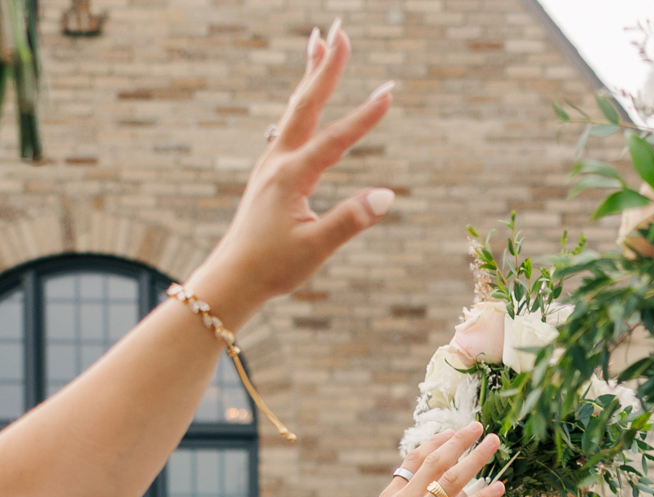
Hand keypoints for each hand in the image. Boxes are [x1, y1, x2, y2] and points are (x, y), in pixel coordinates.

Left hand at [189, 26, 397, 328]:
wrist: (233, 278)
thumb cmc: (273, 267)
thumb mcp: (315, 248)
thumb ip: (350, 220)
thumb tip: (386, 196)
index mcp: (291, 176)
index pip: (335, 139)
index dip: (365, 116)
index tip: (389, 89)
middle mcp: (278, 160)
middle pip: (306, 103)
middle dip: (326, 66)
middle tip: (341, 30)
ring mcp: (271, 164)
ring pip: (294, 108)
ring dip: (310, 74)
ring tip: (319, 40)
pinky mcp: (270, 173)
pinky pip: (289, 125)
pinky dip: (302, 102)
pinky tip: (307, 98)